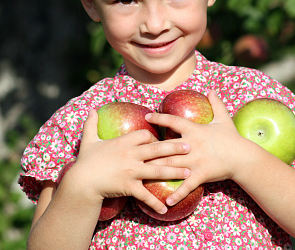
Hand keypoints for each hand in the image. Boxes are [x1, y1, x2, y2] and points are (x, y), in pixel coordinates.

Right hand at [70, 109, 191, 213]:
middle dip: (175, 148)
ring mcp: (131, 171)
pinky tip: (165, 208)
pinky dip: (155, 202)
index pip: (145, 135)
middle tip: (190, 147)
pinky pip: (145, 195)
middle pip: (157, 149)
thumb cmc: (86, 161)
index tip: (162, 141)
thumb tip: (91, 110)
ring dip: (174, 172)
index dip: (155, 137)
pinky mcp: (128, 186)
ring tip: (188, 172)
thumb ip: (92, 125)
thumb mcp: (89, 141)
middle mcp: (130, 155)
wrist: (80, 182)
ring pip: (157, 170)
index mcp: (124, 142)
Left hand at [145, 91, 252, 205]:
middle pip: (165, 147)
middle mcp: (191, 145)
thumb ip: (216, 104)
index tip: (147, 116)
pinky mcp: (201, 175)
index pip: (173, 121)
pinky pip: (186, 186)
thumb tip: (212, 90)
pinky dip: (176, 194)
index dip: (160, 118)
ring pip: (170, 166)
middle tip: (134, 152)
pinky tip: (166, 202)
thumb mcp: (223, 119)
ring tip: (140, 175)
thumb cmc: (232, 137)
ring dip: (155, 170)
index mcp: (194, 130)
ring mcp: (195, 161)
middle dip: (149, 150)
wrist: (243, 156)